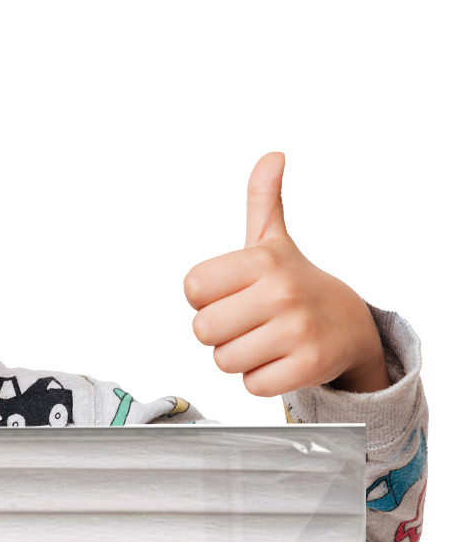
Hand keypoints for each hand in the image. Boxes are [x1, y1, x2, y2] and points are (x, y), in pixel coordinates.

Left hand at [184, 153, 388, 395]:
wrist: (350, 325)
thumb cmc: (295, 285)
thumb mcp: (275, 241)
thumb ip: (263, 201)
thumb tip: (271, 157)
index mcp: (263, 260)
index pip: (192, 289)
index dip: (207, 298)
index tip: (234, 293)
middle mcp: (282, 291)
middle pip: (203, 330)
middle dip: (220, 333)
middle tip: (249, 322)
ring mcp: (297, 329)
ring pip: (224, 361)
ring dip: (240, 357)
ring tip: (267, 340)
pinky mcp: (307, 365)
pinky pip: (252, 384)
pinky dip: (262, 378)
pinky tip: (282, 359)